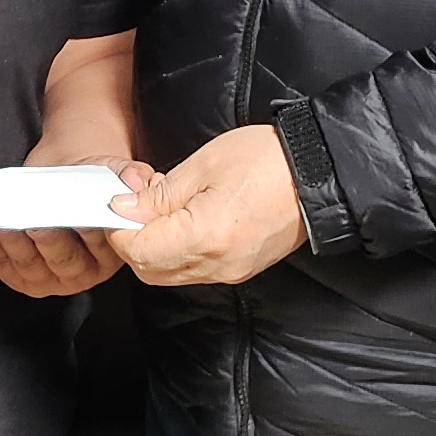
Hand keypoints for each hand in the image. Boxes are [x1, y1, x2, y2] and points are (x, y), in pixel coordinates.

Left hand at [0, 158, 156, 298]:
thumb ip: (129, 173)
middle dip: (49, 242)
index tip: (79, 219)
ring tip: (4, 222)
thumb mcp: (112, 170)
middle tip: (36, 223)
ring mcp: (52, 279)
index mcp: (113, 253)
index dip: (90, 235)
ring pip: (32, 267)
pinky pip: (6, 267)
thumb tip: (137, 180)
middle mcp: (84, 272)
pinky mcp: (23, 278)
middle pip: (65, 262)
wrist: (66, 175)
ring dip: (15, 245)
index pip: (104, 247)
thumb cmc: (88, 179)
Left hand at [116, 126, 308, 286]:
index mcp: (206, 236)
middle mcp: (216, 265)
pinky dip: (177, 251)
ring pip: (169, 275)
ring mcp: (229, 272)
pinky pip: (193, 270)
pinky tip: (183, 221)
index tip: (117, 204)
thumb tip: (124, 208)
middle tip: (135, 204)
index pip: (139, 251)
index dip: (120, 228)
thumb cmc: (267, 161)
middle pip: (149, 270)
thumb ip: (159, 195)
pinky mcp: (238, 270)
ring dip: (154, 247)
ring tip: (162, 208)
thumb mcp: (203, 166)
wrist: (317, 173)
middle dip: (133, 240)